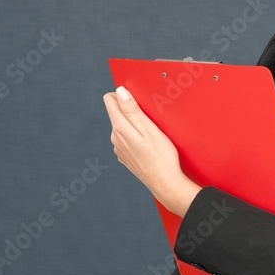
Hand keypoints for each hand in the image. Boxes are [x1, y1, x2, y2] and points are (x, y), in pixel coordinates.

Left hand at [103, 86, 200, 215]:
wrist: (165, 184)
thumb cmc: (162, 156)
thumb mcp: (149, 128)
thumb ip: (132, 109)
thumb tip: (119, 91)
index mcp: (119, 128)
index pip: (109, 100)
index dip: (122, 95)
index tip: (137, 100)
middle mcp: (114, 138)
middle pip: (116, 113)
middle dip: (130, 110)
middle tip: (150, 119)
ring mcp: (118, 149)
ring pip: (122, 127)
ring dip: (133, 125)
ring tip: (151, 134)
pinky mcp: (124, 157)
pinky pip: (126, 140)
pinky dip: (135, 138)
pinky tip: (148, 146)